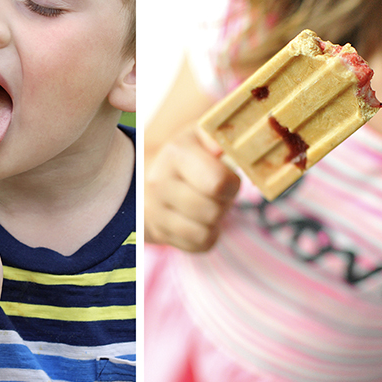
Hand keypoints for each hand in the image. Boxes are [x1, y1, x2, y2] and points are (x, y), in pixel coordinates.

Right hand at [145, 124, 240, 251]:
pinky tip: (198, 219)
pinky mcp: (159, 233)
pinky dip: (206, 235)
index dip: (232, 183)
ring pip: (205, 232)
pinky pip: (199, 245)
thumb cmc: (190, 155)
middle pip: (213, 211)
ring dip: (215, 221)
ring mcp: (154, 211)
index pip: (218, 182)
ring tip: (206, 203)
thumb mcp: (203, 136)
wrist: (149, 175)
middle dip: (223, 203)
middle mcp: (158, 183)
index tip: (227, 177)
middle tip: (216, 192)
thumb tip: (221, 147)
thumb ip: (218, 136)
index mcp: (175, 153)